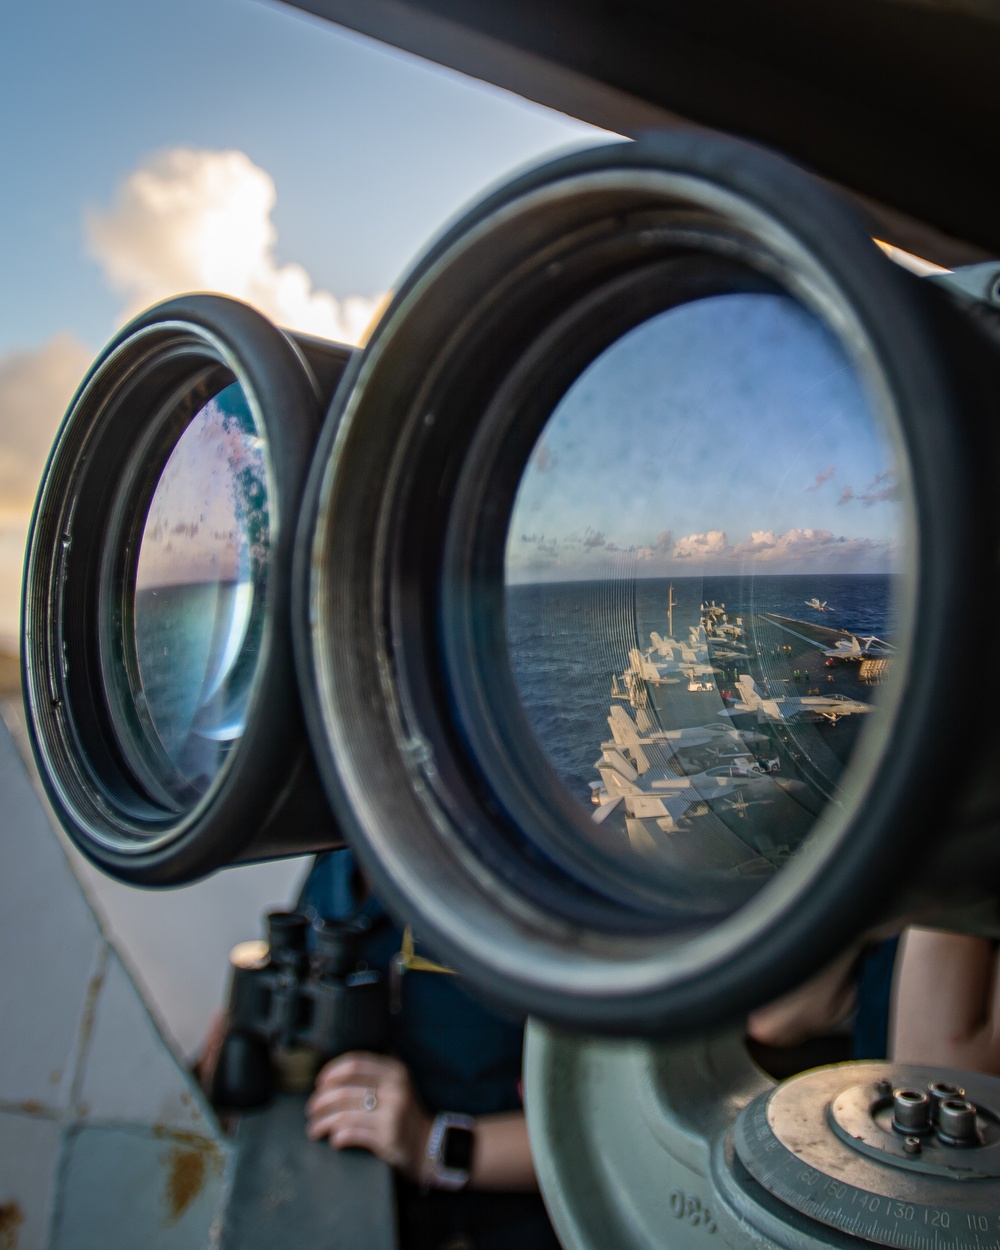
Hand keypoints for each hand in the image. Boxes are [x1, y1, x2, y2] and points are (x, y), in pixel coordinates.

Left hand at [305, 1052, 432, 1179]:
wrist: (428, 1144)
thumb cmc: (404, 1113)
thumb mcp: (398, 1084)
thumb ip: (376, 1070)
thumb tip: (338, 1068)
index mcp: (395, 1071)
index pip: (355, 1063)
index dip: (332, 1071)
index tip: (319, 1083)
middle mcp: (395, 1089)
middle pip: (344, 1090)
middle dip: (321, 1101)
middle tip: (310, 1110)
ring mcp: (392, 1114)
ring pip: (344, 1114)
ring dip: (323, 1122)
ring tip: (314, 1129)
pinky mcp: (387, 1137)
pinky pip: (352, 1134)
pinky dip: (337, 1137)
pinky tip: (333, 1140)